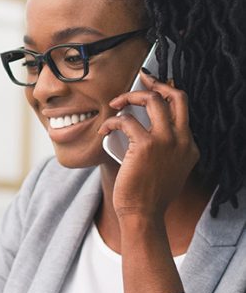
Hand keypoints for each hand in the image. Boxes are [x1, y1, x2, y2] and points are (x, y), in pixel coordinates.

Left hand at [97, 70, 199, 220]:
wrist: (143, 214)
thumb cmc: (147, 196)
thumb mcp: (166, 170)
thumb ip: (164, 151)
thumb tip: (141, 133)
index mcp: (189, 146)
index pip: (182, 109)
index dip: (166, 95)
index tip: (151, 89)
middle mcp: (182, 140)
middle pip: (176, 96)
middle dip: (156, 83)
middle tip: (140, 78)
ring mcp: (166, 141)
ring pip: (152, 100)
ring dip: (130, 97)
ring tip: (115, 103)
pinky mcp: (146, 145)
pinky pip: (126, 121)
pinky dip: (111, 122)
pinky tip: (104, 130)